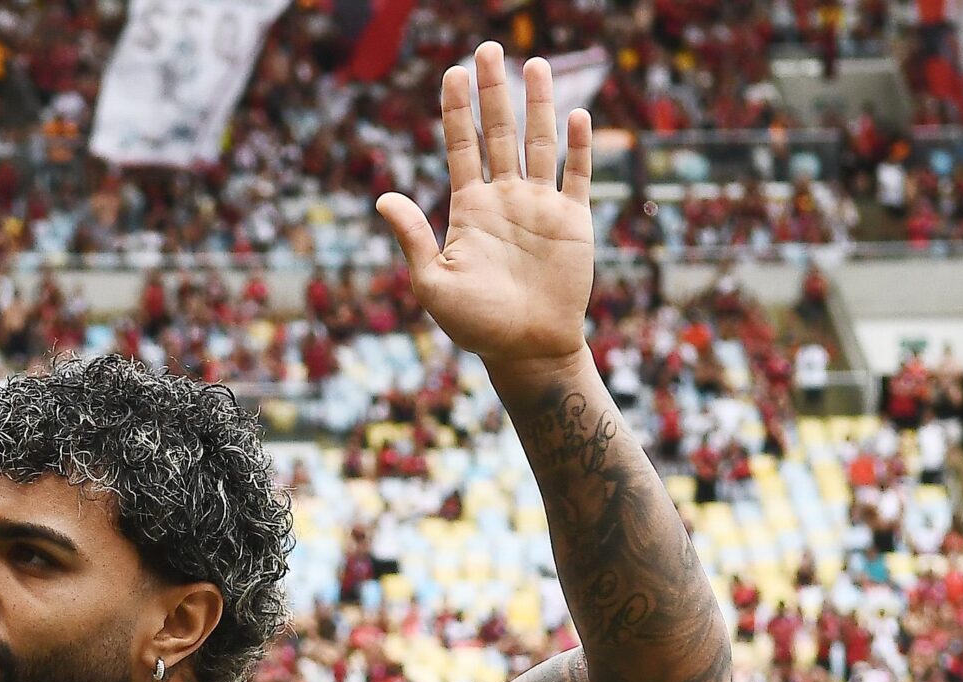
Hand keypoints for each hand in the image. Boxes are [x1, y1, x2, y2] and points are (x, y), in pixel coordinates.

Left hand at [374, 42, 594, 372]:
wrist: (526, 351)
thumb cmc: (475, 324)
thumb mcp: (432, 284)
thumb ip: (412, 238)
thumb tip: (383, 197)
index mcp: (469, 210)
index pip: (461, 148)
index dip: (456, 110)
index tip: (452, 72)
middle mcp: (504, 199)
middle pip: (498, 133)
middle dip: (492, 92)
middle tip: (487, 48)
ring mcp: (540, 207)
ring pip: (538, 143)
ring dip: (537, 105)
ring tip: (533, 64)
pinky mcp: (573, 221)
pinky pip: (578, 176)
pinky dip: (580, 147)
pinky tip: (577, 116)